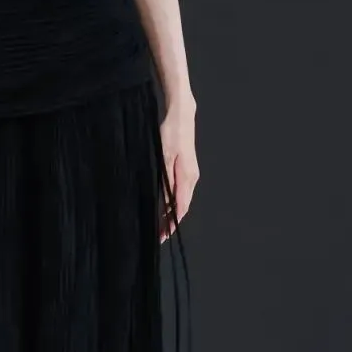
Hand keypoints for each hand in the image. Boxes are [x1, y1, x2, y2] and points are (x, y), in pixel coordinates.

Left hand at [159, 101, 197, 242]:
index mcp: (187, 177)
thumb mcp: (164, 156)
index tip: (163, 235)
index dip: (172, 223)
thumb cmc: (172, 133)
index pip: (180, 207)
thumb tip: (167, 201)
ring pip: (181, 200)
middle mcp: (191, 178)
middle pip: (182, 207)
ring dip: (172, 213)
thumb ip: (166, 179)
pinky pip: (180, 191)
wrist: (181, 115)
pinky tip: (165, 206)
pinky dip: (173, 202)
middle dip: (171, 222)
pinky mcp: (186, 169)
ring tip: (161, 226)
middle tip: (159, 236)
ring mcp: (190, 174)